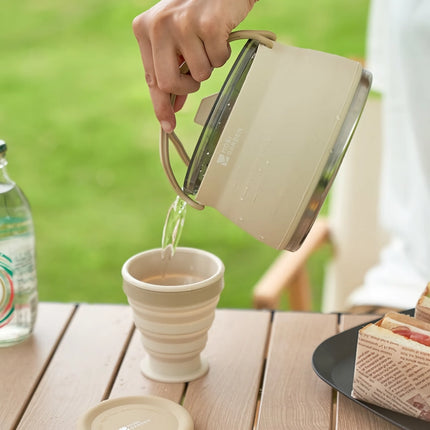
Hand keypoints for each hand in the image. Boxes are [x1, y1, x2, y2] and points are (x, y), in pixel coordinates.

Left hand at [132, 0, 256, 132]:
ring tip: (208, 42)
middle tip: (195, 77)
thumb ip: (171, 70)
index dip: (161, 106)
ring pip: (199, 74)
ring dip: (209, 64)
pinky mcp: (208, 25)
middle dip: (187, 88)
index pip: (152, 79)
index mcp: (145, 30)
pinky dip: (223, 53)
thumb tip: (174, 105)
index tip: (168, 126)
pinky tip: (220, 34)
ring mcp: (183, 24)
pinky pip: (218, 61)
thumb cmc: (198, 11)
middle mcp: (159, 26)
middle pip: (169, 84)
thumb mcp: (175, 39)